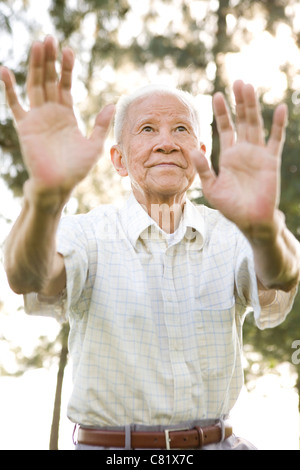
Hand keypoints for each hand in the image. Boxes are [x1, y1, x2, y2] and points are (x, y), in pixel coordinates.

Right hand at [1, 36, 114, 196]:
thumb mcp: (94, 145)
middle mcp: (51, 112)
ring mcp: (37, 118)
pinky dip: (9, 88)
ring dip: (35, 66)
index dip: (66, 68)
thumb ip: (101, 125)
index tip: (69, 50)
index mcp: (66, 114)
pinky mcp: (25, 126)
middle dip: (49, 60)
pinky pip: (14, 104)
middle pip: (49, 80)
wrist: (58, 185)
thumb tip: (113, 103)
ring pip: (35, 86)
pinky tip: (5, 70)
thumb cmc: (76, 169)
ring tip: (37, 45)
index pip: (65, 85)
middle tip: (49, 38)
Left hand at [192, 80, 286, 234]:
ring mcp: (258, 154)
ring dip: (252, 107)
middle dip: (239, 102)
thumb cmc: (231, 206)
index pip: (225, 128)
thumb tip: (192, 150)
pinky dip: (278, 125)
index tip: (216, 95)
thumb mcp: (212, 188)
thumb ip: (204, 169)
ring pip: (255, 124)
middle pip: (242, 121)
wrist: (250, 220)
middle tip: (237, 81)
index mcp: (229, 155)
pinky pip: (275, 140)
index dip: (222, 112)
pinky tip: (278, 108)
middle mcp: (244, 151)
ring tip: (249, 87)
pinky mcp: (270, 161)